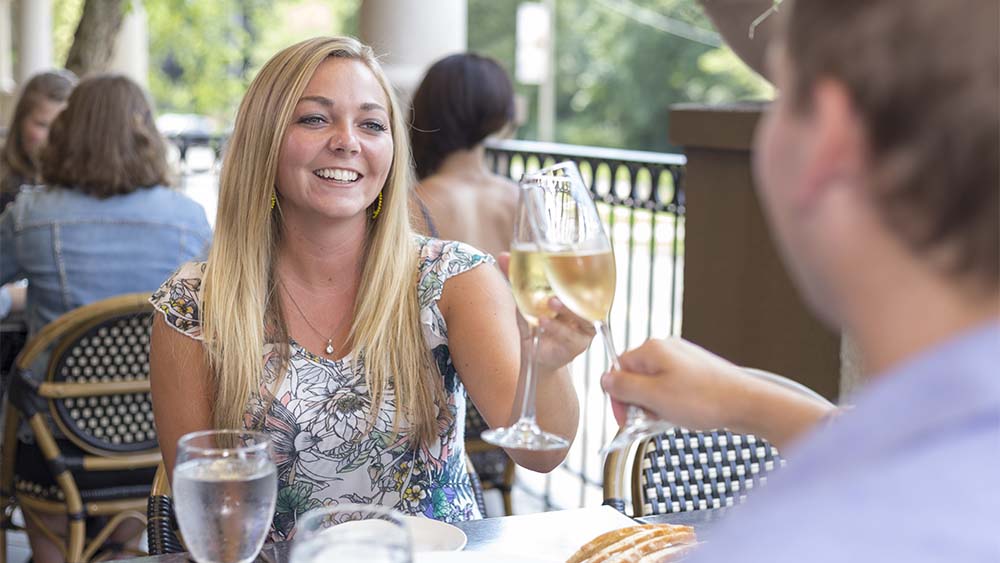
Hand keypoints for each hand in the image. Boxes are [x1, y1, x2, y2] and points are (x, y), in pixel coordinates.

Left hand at [496, 253, 594, 372]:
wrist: (536, 355)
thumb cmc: (535, 322)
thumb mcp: (525, 298)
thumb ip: (517, 278)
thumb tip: (503, 256)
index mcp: (578, 294)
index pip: (585, 277)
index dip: (581, 267)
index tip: (567, 257)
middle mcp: (585, 309)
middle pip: (587, 295)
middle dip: (574, 286)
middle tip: (558, 280)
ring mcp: (584, 327)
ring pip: (582, 316)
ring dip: (567, 309)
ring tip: (550, 303)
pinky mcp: (578, 344)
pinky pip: (569, 336)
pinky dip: (556, 328)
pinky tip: (542, 322)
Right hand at [600, 337, 753, 429]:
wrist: (747, 404)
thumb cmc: (705, 400)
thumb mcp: (654, 397)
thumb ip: (624, 387)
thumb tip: (605, 379)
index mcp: (652, 350)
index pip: (618, 368)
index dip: (618, 397)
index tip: (625, 417)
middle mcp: (667, 349)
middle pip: (635, 376)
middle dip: (638, 402)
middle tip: (649, 420)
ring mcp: (683, 360)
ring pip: (654, 385)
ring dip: (655, 405)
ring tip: (670, 418)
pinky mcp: (696, 373)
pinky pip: (671, 388)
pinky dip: (671, 404)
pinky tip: (682, 415)